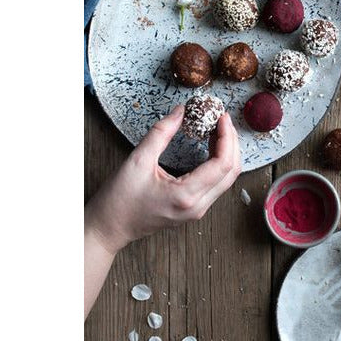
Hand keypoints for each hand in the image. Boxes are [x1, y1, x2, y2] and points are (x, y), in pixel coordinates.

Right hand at [85, 106, 240, 253]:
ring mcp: (198, 210)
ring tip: (217, 128)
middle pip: (231, 171)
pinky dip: (219, 162)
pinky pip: (217, 183)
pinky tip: (211, 145)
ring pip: (227, 178)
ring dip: (227, 152)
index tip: (221, 117)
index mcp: (186, 196)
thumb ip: (161, 133)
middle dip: (231, 142)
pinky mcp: (195, 208)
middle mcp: (198, 206)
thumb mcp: (137, 160)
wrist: (109, 228)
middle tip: (222, 119)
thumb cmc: (119, 200)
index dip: (227, 137)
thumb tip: (181, 111)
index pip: (222, 164)